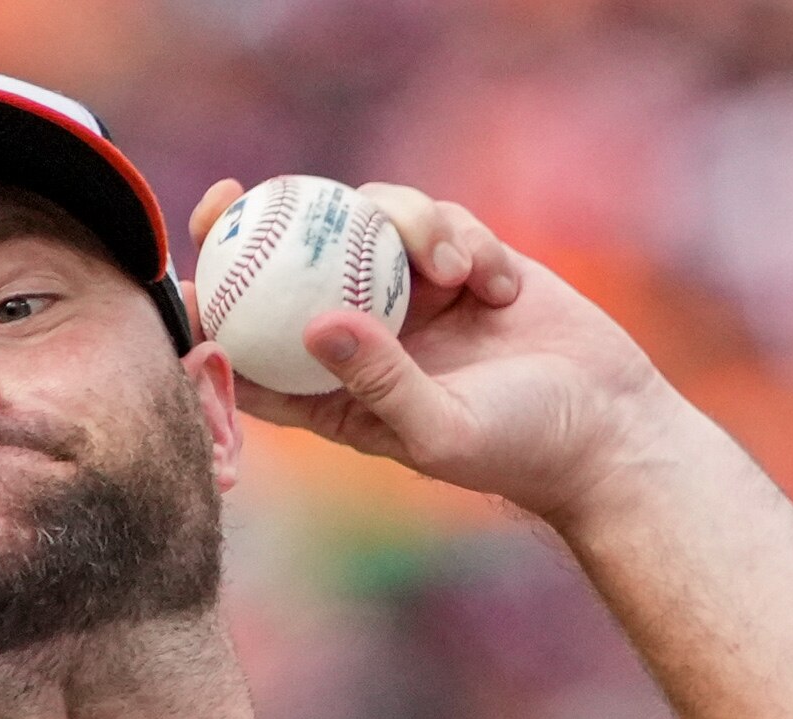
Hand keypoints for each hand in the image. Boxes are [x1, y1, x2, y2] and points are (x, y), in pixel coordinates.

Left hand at [185, 179, 692, 527]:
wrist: (608, 426)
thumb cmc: (521, 449)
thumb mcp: (442, 430)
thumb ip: (380, 381)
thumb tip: (314, 324)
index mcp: (338, 393)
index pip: (254, 347)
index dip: (209, 304)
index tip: (185, 268)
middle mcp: (366, 337)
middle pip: (292, 265)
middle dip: (259, 223)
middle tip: (240, 193)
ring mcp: (413, 295)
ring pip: (369, 226)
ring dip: (406, 227)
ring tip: (455, 270)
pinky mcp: (462, 262)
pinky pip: (437, 221)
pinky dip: (465, 239)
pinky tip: (495, 284)